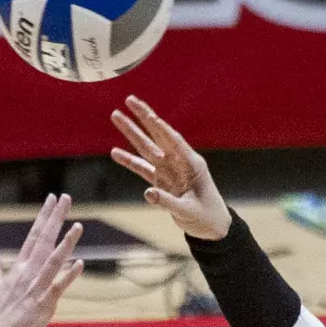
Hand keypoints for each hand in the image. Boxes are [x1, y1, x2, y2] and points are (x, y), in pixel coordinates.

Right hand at [0, 193, 83, 326]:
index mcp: (17, 269)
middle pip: (43, 241)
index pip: (33, 236)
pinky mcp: (43, 305)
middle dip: (55, 218)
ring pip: (53, 261)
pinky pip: (58, 287)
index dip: (44, 216)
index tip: (52, 199)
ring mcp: (36, 289)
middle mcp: (27, 275)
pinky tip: (79, 263)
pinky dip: (68, 275)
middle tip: (65, 197)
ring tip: (78, 225)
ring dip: (66, 243)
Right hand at [109, 95, 230, 240]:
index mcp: (192, 164)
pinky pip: (142, 168)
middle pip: (158, 135)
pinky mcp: (161, 181)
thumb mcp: (188, 211)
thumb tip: (147, 193)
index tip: (150, 115)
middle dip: (143, 117)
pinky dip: (129, 161)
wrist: (211, 227)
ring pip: (147, 147)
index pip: (174, 141)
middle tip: (129, 99)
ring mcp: (168, 170)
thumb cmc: (206, 217)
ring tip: (116, 115)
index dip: (162, 128)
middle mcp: (179, 162)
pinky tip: (115, 152)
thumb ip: (168, 202)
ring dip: (131, 133)